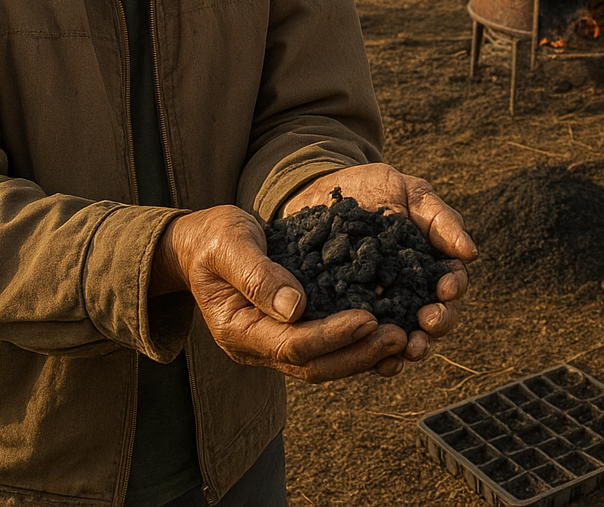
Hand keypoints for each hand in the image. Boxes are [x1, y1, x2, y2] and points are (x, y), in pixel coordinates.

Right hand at [151, 205, 411, 382]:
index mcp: (238, 330)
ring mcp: (272, 344)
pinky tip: (386, 328)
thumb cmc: (214, 238)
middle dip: (358, 353)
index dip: (333, 335)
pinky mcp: (289, 332)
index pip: (293, 344)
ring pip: (323, 363)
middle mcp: (256, 346)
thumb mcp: (229, 245)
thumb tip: (295, 307)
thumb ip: (257, 274)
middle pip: (313, 365)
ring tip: (402, 337)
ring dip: (362, 354)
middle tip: (399, 336)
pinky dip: (355, 343)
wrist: (201, 244)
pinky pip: (326, 348)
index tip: (370, 318)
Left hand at [281, 162, 478, 374]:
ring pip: (404, 336)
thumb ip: (441, 220)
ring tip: (409, 348)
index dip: (453, 290)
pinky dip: (375, 356)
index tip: (446, 288)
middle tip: (428, 322)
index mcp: (429, 263)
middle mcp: (409, 290)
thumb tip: (471, 253)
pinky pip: (365, 342)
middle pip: (434, 317)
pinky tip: (380, 362)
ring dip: (411, 347)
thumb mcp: (411, 193)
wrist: (321, 189)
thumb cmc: (374, 187)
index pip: (452, 284)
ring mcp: (380, 306)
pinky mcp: (348, 314)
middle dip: (438, 324)